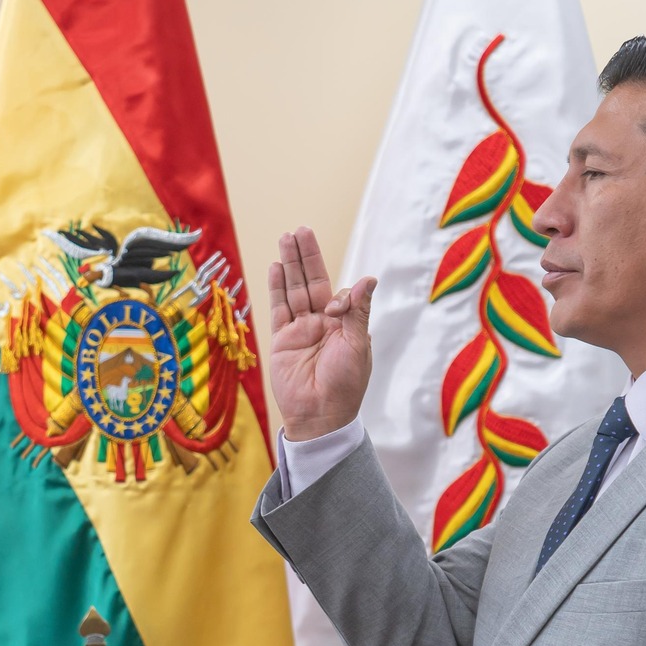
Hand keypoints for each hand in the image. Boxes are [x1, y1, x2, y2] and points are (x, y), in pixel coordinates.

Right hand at [267, 226, 376, 441]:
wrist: (320, 415)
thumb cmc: (345, 385)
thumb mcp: (357, 345)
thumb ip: (358, 310)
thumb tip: (369, 278)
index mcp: (344, 325)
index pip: (337, 294)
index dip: (337, 293)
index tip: (334, 306)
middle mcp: (321, 324)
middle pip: (311, 282)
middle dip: (306, 256)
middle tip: (300, 230)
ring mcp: (300, 331)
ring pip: (293, 291)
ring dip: (289, 264)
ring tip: (286, 238)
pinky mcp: (281, 340)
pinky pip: (278, 309)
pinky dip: (276, 287)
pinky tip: (276, 266)